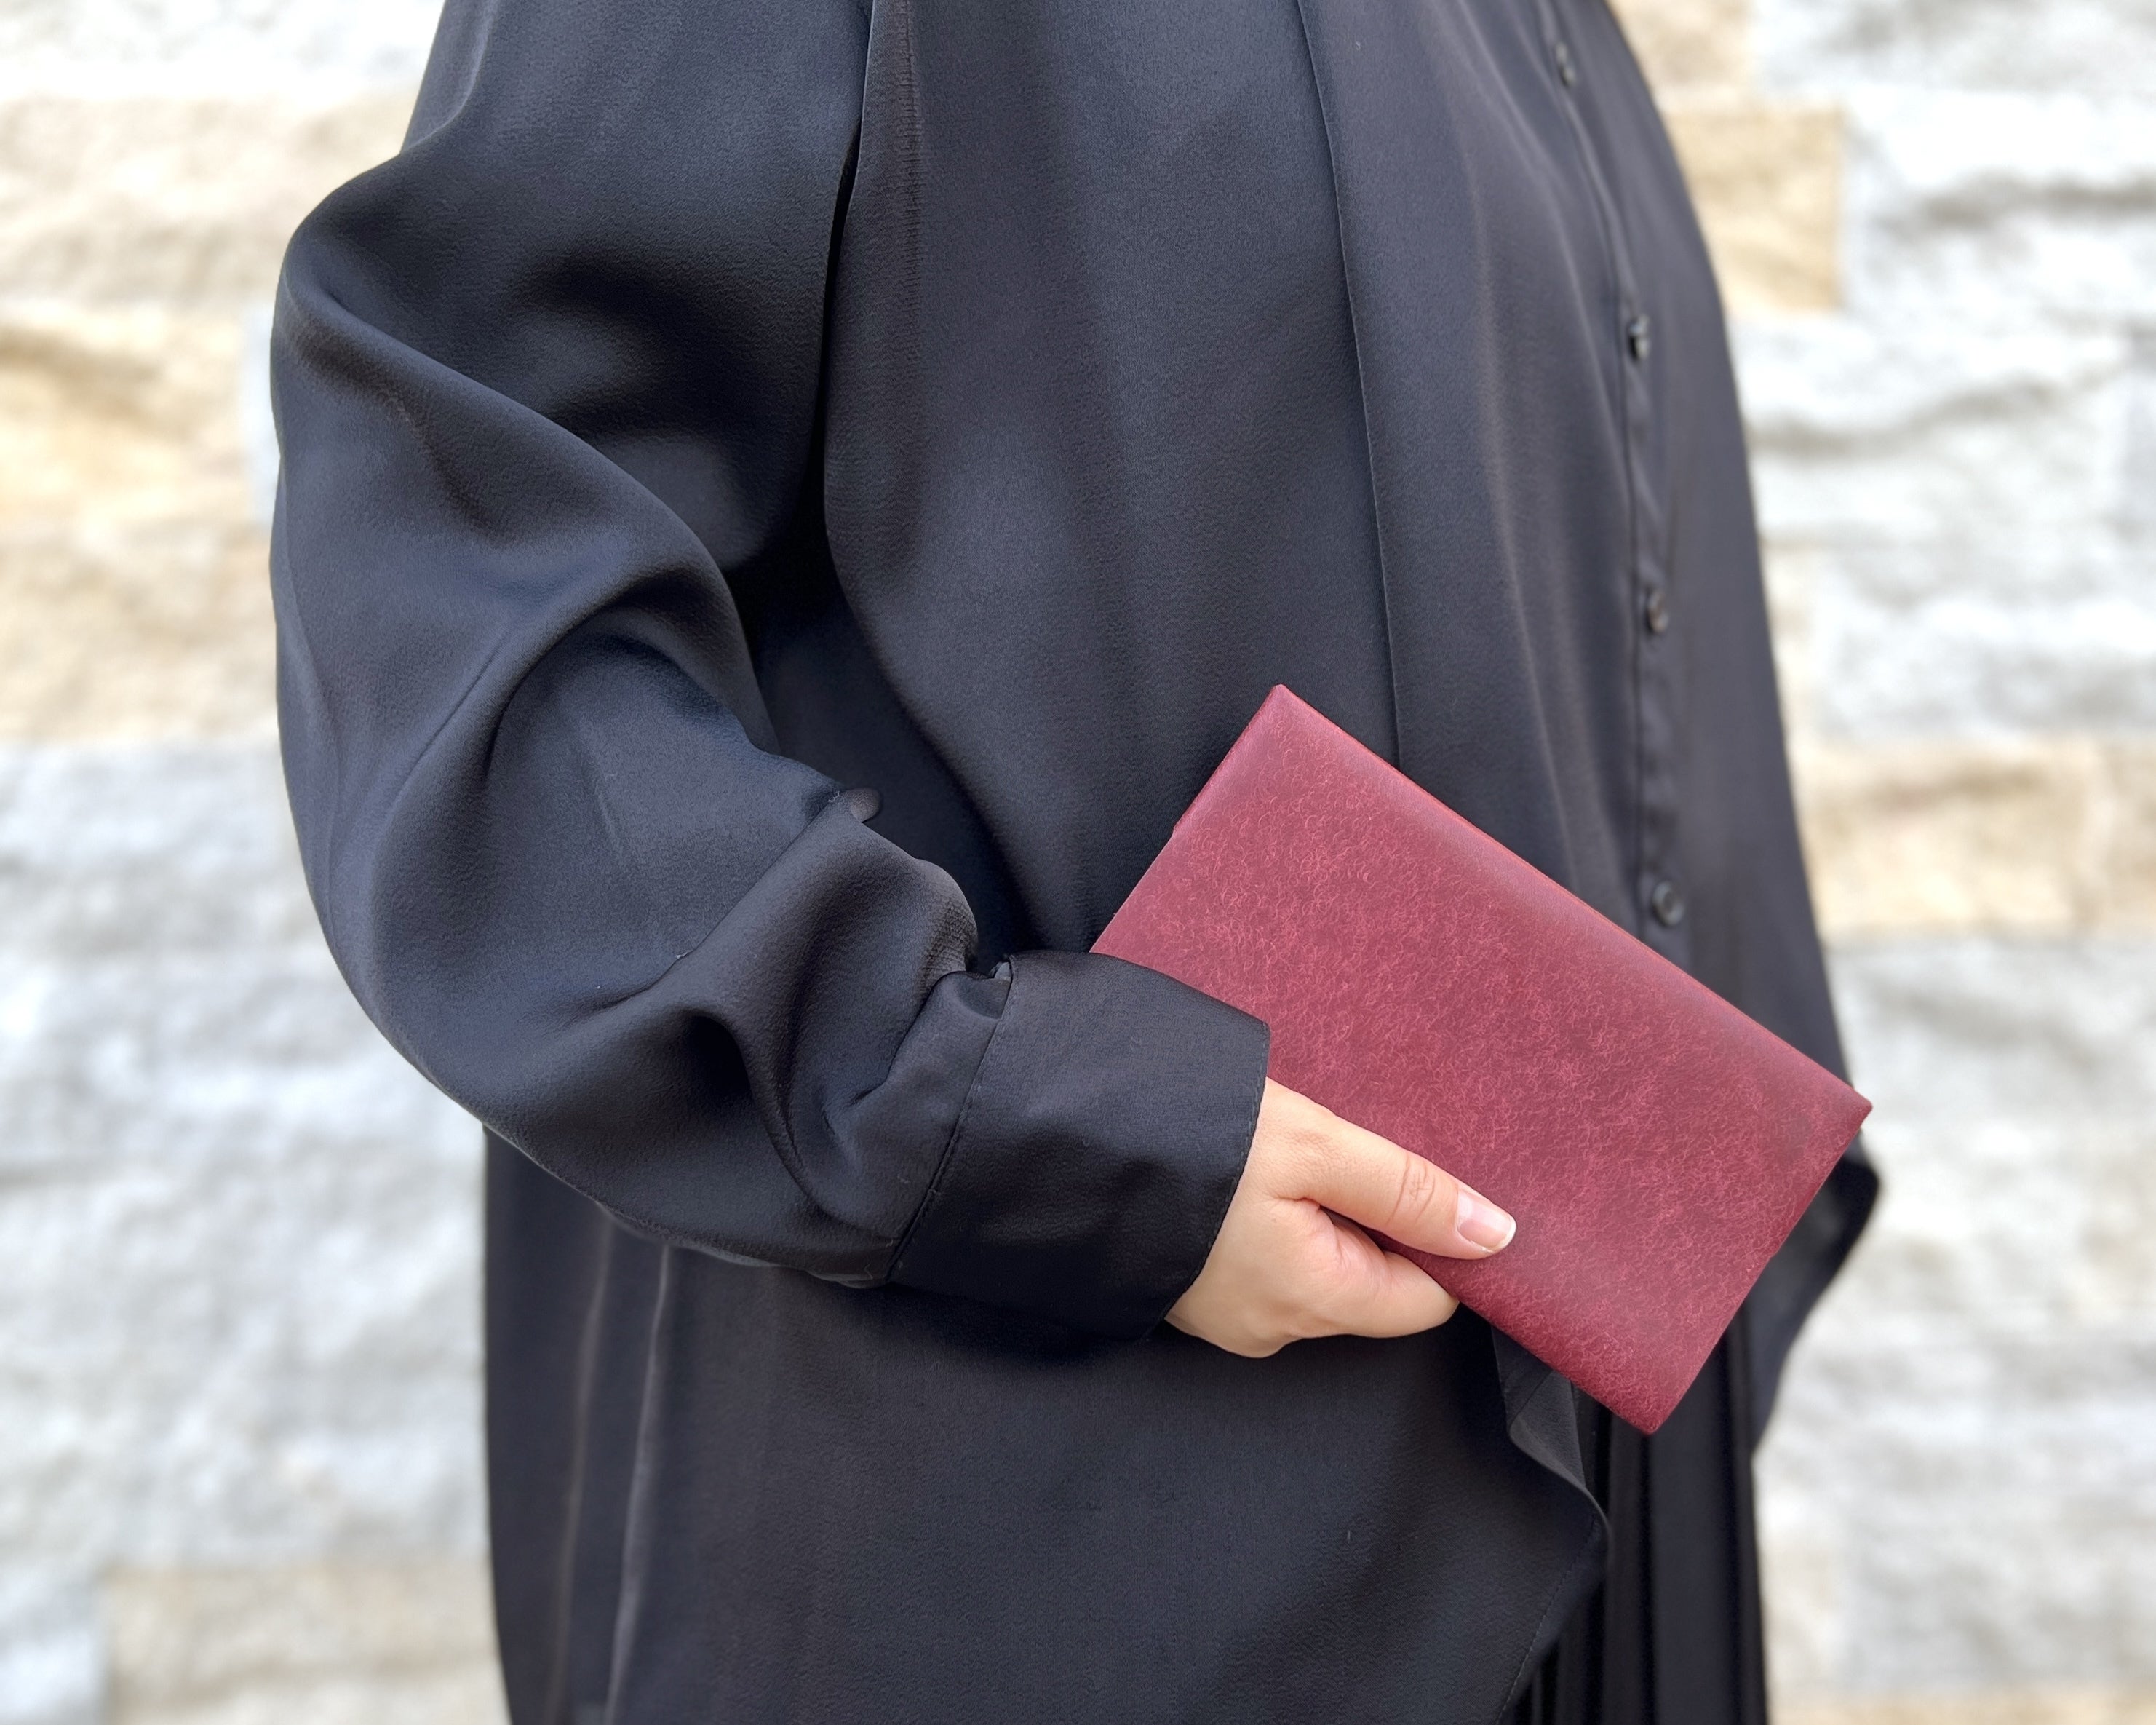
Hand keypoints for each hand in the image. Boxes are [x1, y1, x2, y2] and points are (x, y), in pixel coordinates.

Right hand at [1167, 1079, 1515, 1357]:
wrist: (1061, 1137)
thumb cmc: (1193, 1142)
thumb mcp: (1315, 1147)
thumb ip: (1407, 1191)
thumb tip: (1498, 1237)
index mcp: (1314, 1302)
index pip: (1427, 1298)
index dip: (1441, 1238)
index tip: (1425, 1175)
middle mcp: (1275, 1327)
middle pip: (1371, 1284)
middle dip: (1378, 1219)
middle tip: (1356, 1144)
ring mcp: (1228, 1314)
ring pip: (1318, 1269)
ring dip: (1325, 1213)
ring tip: (1302, 1148)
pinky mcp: (1194, 1287)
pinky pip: (1269, 1261)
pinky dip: (1280, 1218)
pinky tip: (1261, 1167)